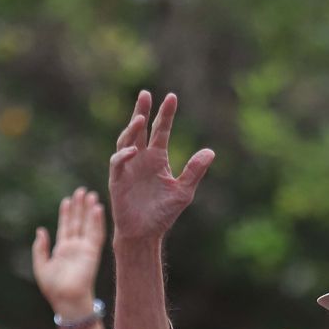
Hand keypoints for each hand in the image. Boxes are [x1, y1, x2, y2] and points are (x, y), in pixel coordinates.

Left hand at [32, 187, 105, 318]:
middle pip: (78, 222)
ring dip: (89, 210)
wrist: (66, 299)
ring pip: (88, 225)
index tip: (67, 200)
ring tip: (90, 195)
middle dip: (79, 207)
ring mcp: (85, 249)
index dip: (66, 213)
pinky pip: (96, 234)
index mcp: (62, 250)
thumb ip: (40, 248)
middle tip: (81, 191)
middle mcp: (75, 247)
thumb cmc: (53, 288)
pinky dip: (97, 221)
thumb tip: (41, 231)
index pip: (66, 227)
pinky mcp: (93, 252)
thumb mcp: (41, 266)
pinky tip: (97, 208)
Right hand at [108, 91, 214, 243]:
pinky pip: (118, 163)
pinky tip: (133, 151)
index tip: (172, 97)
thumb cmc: (163, 213)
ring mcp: (127, 168)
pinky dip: (123, 156)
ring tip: (141, 118)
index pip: (161, 131)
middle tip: (145, 94)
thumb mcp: (183, 191)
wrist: (145, 234)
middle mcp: (141, 159)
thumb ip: (194, 171)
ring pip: (126, 141)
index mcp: (157, 158)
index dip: (166, 114)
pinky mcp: (117, 180)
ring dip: (132, 129)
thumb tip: (210, 152)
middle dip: (142, 111)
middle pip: (140, 129)